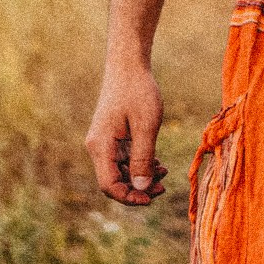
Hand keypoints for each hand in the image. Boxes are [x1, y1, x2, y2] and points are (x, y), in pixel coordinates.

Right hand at [84, 58, 166, 205]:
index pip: (109, 185)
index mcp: (101, 146)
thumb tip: (141, 187)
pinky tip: (158, 164)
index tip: (152, 198)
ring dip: (141, 177)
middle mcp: (98, 146)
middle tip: (163, 187)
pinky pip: (124, 159)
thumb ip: (143, 158)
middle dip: (138, 188)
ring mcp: (105, 141)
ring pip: (120, 171)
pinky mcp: (113, 136)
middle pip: (114, 181)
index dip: (129, 197)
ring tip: (164, 173)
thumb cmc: (138, 91)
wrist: (128, 65)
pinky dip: (140, 164)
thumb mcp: (146, 126)